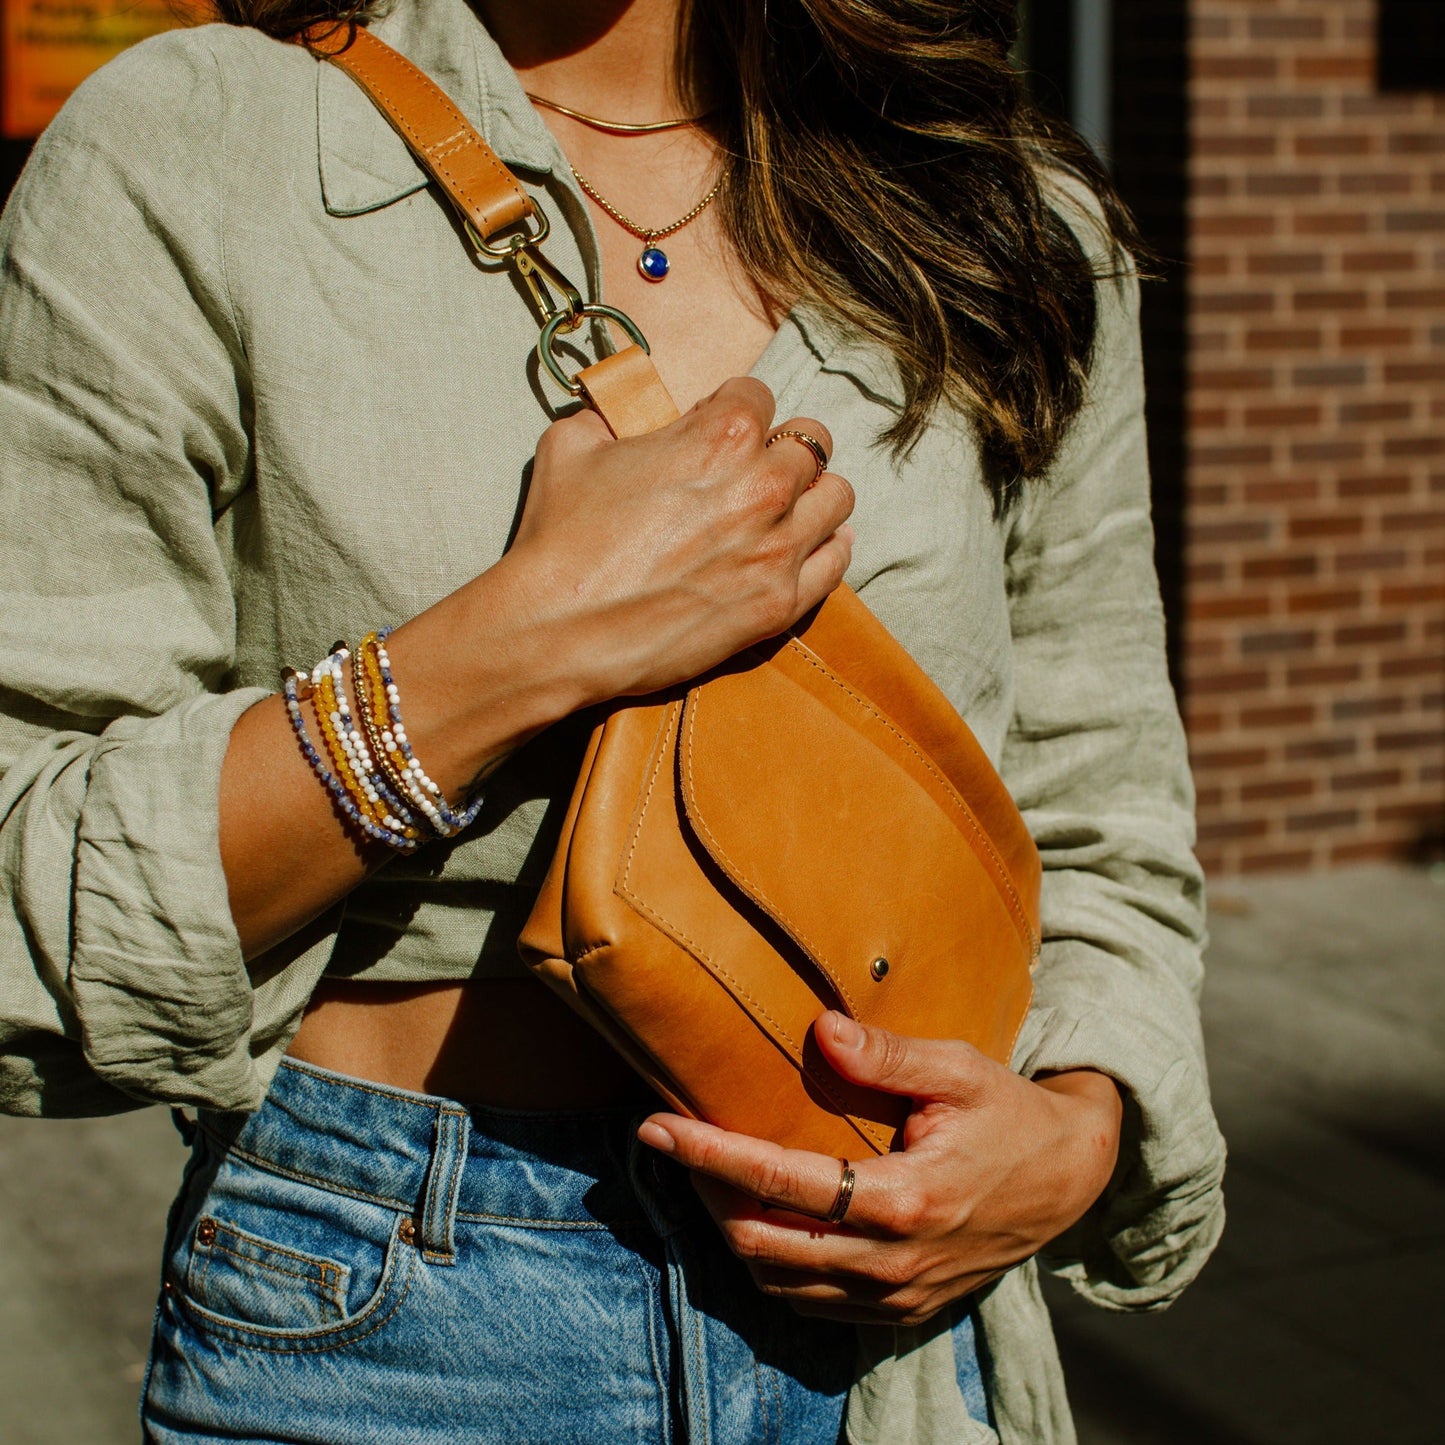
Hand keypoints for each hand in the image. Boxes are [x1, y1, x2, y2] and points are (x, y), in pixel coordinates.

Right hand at [505, 377, 854, 702]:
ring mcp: (777, 549)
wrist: (560, 628)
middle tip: (757, 467)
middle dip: (783, 447)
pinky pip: (836, 563)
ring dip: (814, 494)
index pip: (757, 396)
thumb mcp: (570, 446)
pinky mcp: (778, 604)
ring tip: (790, 505)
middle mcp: (763, 486)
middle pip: (810, 442)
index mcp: (721, 435)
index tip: (716, 430)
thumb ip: (609, 419)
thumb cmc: (561, 539)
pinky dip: (830, 547)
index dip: (733, 409)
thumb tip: (617, 418)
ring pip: (836, 497)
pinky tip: (817, 543)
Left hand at [636, 1011, 1122, 1324]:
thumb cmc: (1008, 1113)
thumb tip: (820, 1030)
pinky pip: (812, 1305)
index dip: (707, 1154)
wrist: (1070, 1179)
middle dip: (706, 1196)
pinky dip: (773, 1267)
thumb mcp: (957, 1071)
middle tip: (677, 1145)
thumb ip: (887, 1056)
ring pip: (778, 1285)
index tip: (654, 1127)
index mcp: (903, 1200)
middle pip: (761, 1244)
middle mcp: (893, 1263)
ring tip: (710, 1179)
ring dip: (734, 1233)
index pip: (777, 1183)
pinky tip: (762, 1220)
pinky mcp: (903, 1312)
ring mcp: (897, 1297)